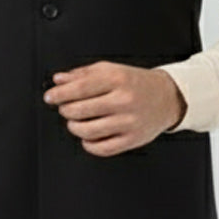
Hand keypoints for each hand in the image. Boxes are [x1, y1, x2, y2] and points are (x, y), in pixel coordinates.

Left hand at [42, 61, 186, 155]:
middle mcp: (123, 100)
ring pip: (88, 131)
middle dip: (66, 110)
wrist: (167, 97)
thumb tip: (59, 80)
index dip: (59, 94)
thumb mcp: (111, 70)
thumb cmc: (137, 83)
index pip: (80, 88)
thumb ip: (83, 74)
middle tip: (65, 108)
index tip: (50, 97)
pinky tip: (88, 137)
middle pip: (80, 110)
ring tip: (76, 121)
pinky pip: (102, 148)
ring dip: (74, 127)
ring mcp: (128, 122)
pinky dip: (89, 144)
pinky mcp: (132, 140)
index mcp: (117, 79)